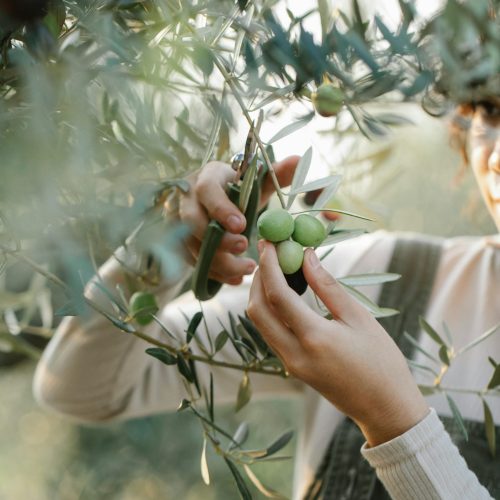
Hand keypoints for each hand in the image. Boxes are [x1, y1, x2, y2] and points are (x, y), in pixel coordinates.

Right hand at [174, 156, 299, 285]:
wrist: (219, 199)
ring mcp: (181, 223)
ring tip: (247, 269)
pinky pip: (193, 262)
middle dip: (218, 239)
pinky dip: (215, 273)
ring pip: (192, 246)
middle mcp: (188, 199)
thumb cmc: (239, 189)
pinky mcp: (183, 243)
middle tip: (243, 247)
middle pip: (192, 221)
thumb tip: (299, 159)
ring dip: (219, 261)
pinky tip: (236, 279)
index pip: (206, 190)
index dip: (221, 209)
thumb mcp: (257, 180)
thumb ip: (277, 173)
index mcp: (207, 177)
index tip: (242, 225)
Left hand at [247, 241, 428, 446]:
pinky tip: (284, 294)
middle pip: (257, 310)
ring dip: (261, 294)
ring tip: (275, 269)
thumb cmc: (381, 361)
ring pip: (261, 323)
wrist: (385, 409)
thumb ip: (328, 287)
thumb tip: (307, 257)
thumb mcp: (359, 318)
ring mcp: (290, 363)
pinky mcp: (292, 367)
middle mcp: (294, 353)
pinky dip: (270, 310)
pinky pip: (270, 334)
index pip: (277, 296)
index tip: (269, 243)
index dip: (269, 266)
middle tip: (268, 254)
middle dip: (258, 279)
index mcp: (313, 338)